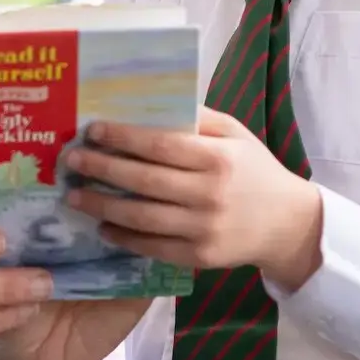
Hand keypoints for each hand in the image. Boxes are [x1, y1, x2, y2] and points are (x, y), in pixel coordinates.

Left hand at [64, 109, 325, 289]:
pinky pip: (153, 247)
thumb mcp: (236, 135)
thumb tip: (151, 101)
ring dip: (102, 206)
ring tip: (75, 196)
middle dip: (102, 169)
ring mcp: (204, 229)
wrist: (287, 224)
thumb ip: (198, 119)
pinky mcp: (200, 257)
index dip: (123, 138)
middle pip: (144, 181)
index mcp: (219, 158)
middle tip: (72, 160)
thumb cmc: (255, 171)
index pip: (161, 145)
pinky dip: (124, 238)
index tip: (93, 130)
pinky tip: (103, 226)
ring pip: (142, 218)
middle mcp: (210, 194)